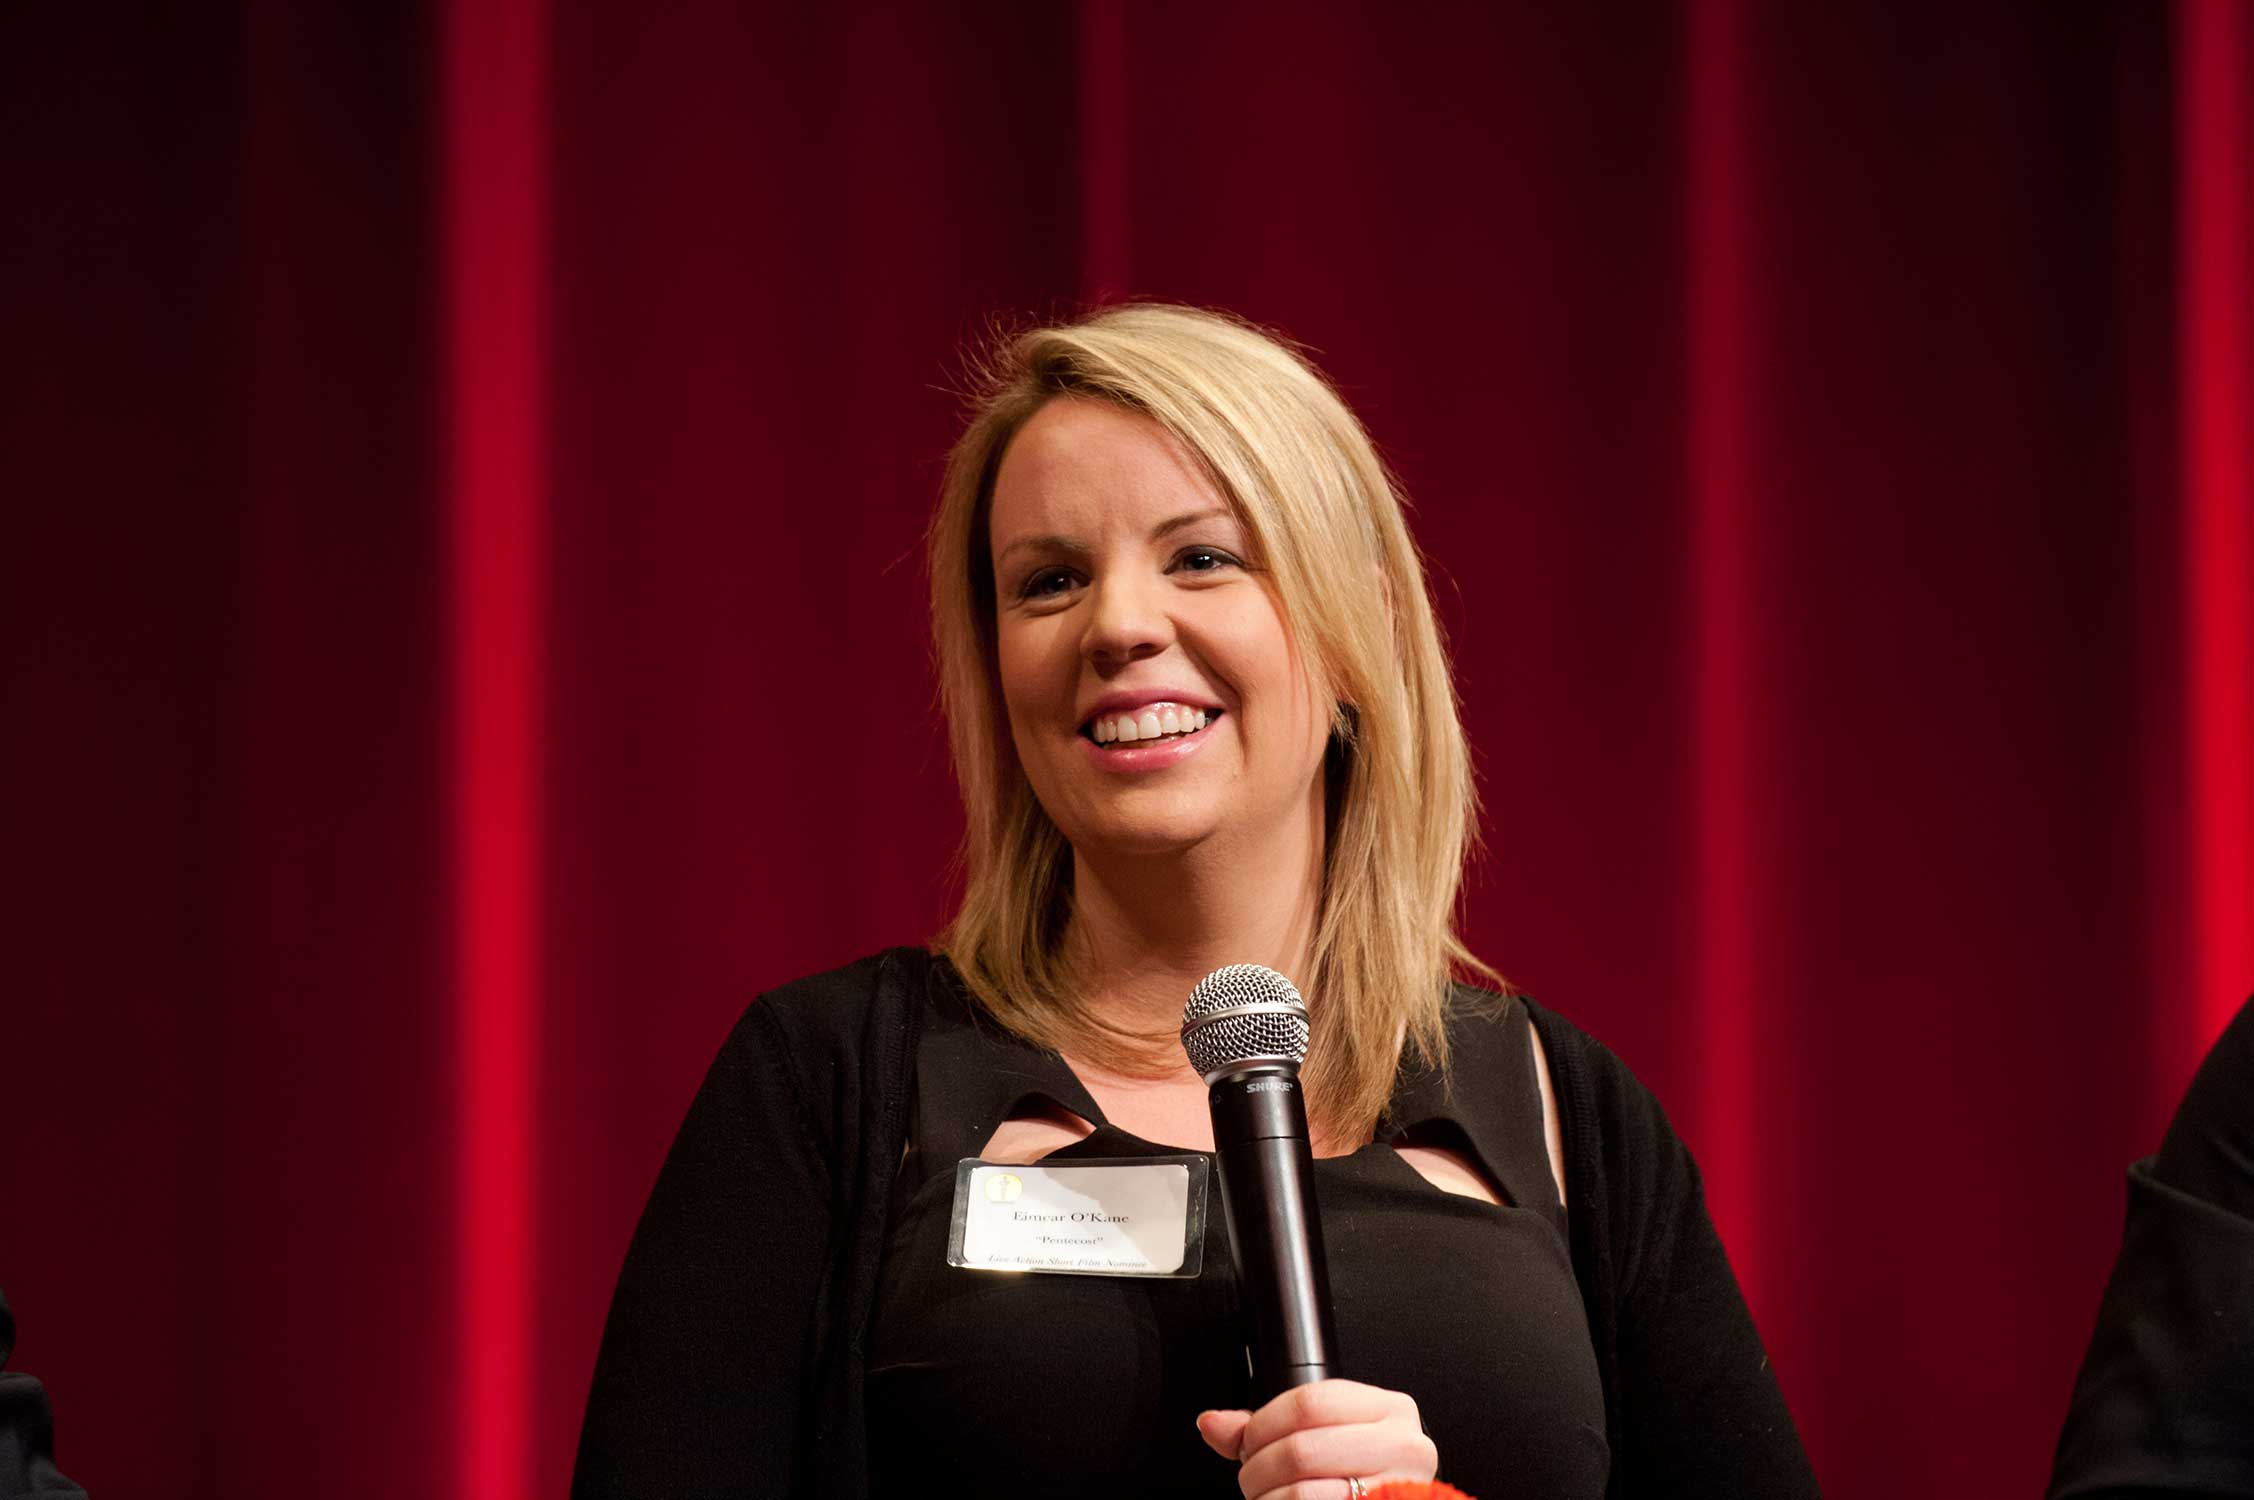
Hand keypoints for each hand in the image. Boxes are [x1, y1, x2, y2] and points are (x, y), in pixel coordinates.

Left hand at [1196, 1379, 1438, 1499]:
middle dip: (1259, 1468)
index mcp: (1390, 1410)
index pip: (1309, 1401)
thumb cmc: (1362, 1475)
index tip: (1249, 1441)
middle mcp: (1404, 1447)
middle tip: (1253, 1477)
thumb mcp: (1324, 1436)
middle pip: (1301, 1449)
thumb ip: (1267, 1427)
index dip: (1263, 1424)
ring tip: (1266, 1498)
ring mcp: (1398, 1487)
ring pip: (1302, 1493)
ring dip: (1266, 1499)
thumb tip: (1211, 1423)